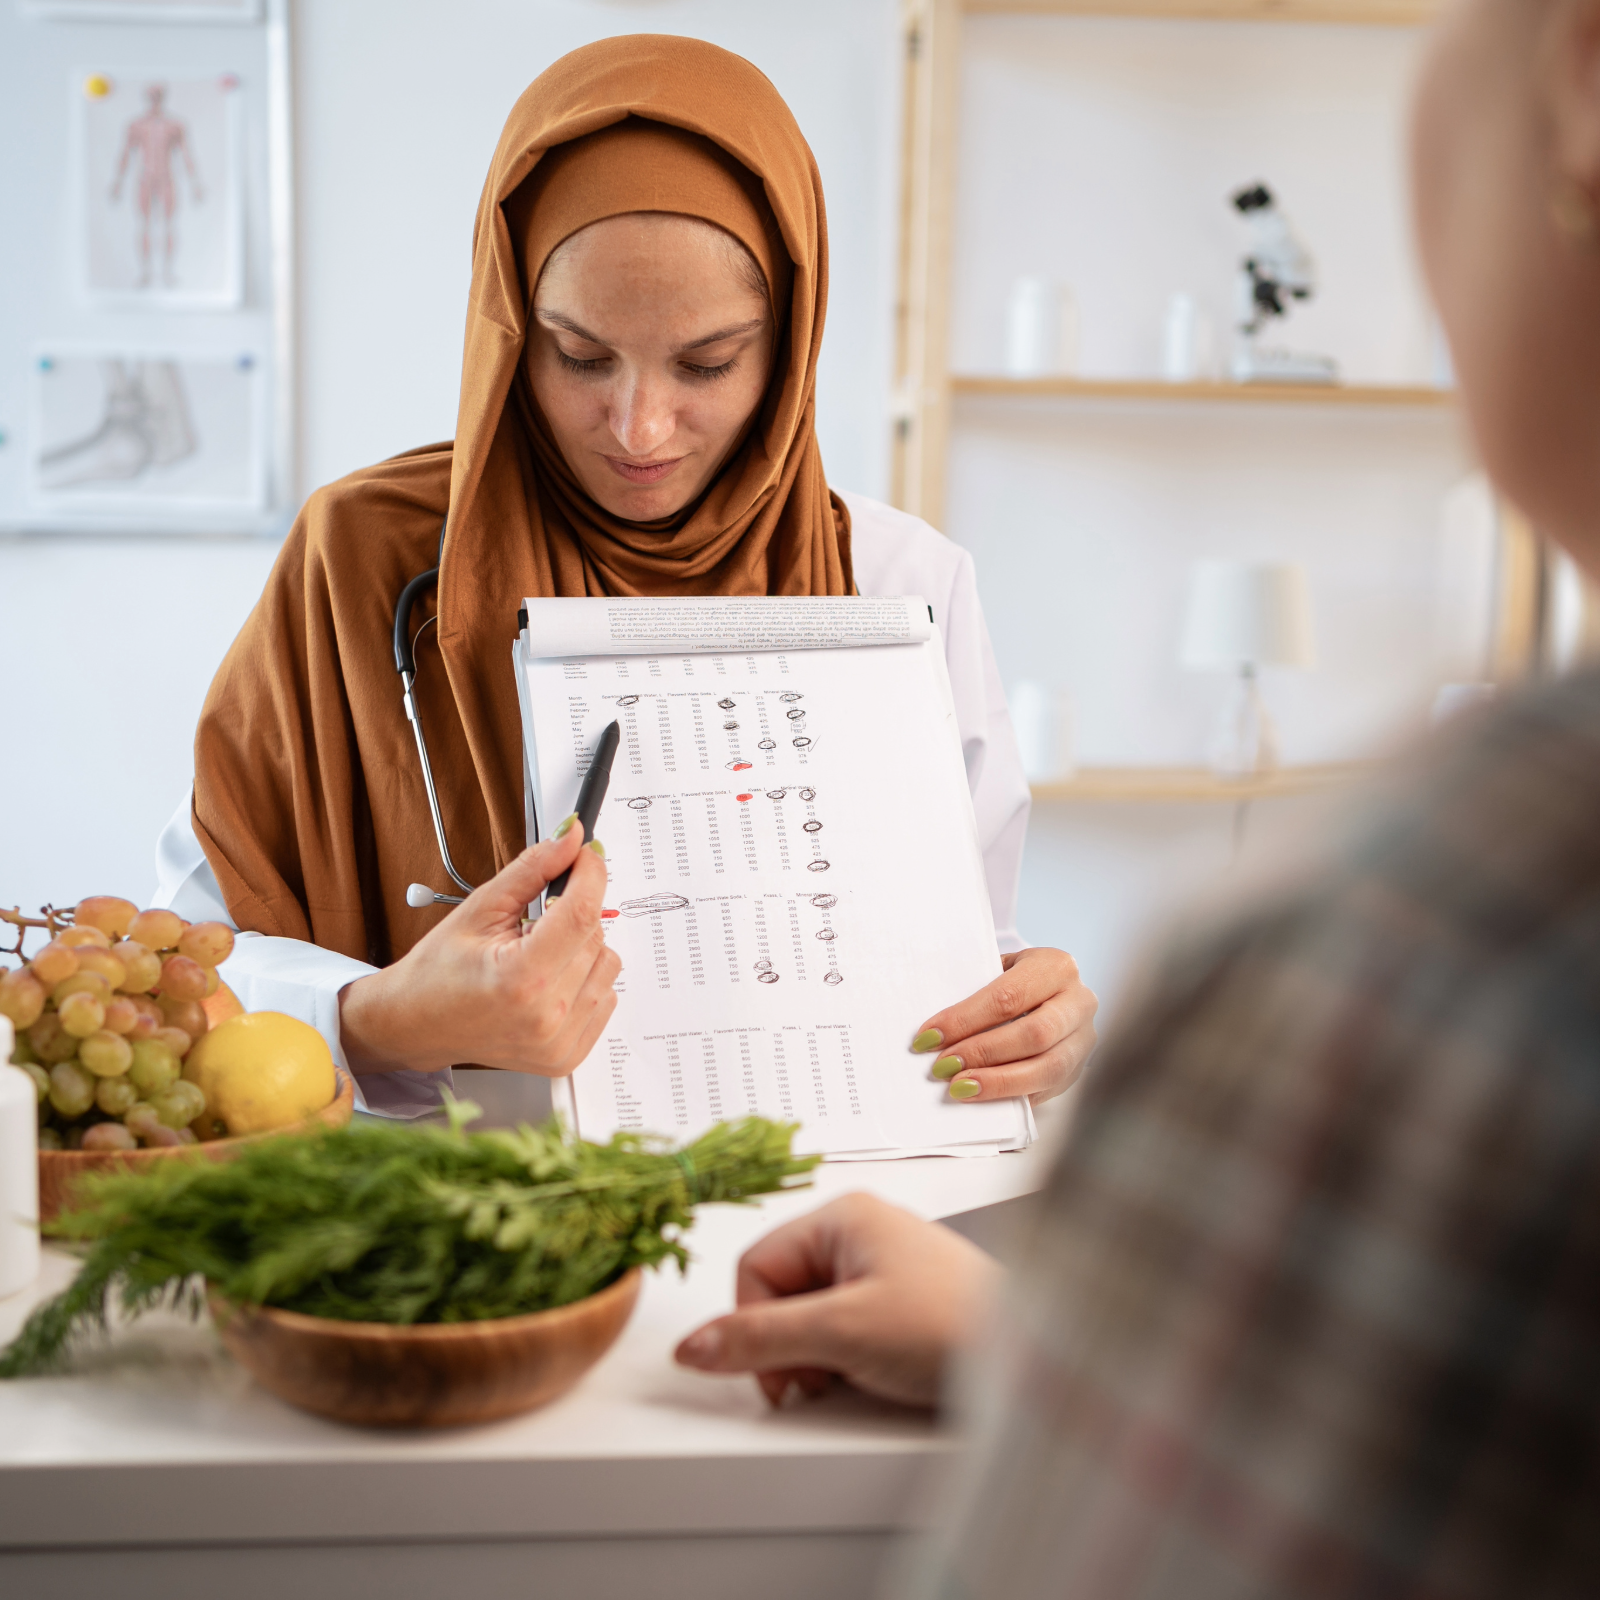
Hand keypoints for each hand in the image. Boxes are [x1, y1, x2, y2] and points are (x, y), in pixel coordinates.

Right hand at [339, 821, 619, 1075]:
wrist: (417, 1025)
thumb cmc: (438, 972)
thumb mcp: (481, 908)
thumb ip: (533, 869)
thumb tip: (571, 838)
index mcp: (521, 979)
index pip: (582, 913)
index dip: (590, 875)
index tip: (585, 858)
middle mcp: (545, 1017)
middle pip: (596, 936)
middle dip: (571, 916)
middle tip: (531, 926)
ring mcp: (558, 1042)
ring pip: (607, 964)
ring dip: (580, 950)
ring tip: (537, 959)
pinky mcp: (567, 1057)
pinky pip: (606, 997)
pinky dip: (583, 981)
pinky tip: (547, 984)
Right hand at [674, 1193, 999, 1408]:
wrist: (1033, 1360)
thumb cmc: (953, 1324)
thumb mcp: (842, 1333)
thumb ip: (761, 1339)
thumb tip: (693, 1347)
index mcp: (842, 1216)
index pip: (756, 1266)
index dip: (753, 1324)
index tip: (775, 1372)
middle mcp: (860, 1234)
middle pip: (780, 1293)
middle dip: (789, 1345)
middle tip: (821, 1376)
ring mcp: (883, 1270)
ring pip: (810, 1318)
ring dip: (818, 1358)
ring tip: (857, 1374)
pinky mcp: (901, 1307)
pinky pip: (844, 1332)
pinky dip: (847, 1362)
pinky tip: (875, 1376)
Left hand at [911, 946, 1096, 1105]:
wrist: (1052, 993)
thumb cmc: (1016, 981)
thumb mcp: (1000, 971)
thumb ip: (975, 992)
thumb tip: (934, 1032)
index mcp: (1056, 967)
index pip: (1008, 997)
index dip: (966, 1020)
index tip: (929, 1036)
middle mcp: (1080, 1001)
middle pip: (1034, 1034)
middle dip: (983, 1053)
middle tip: (943, 1066)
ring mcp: (1084, 1038)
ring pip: (1048, 1068)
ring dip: (999, 1082)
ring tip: (961, 1088)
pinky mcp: (1079, 1069)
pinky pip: (1048, 1089)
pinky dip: (1013, 1096)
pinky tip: (984, 1100)